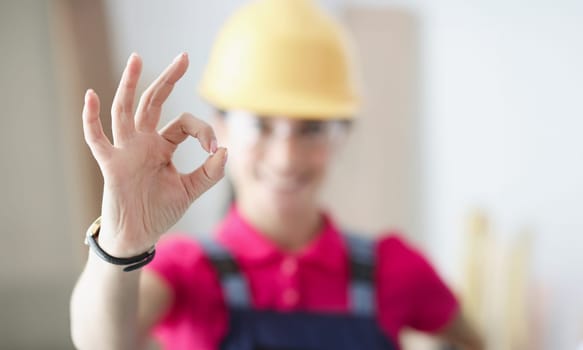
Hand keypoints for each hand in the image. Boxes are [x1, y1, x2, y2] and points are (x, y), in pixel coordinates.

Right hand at [82, 53, 226, 256]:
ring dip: (130, 85)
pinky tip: (92, 96)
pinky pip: (97, 139)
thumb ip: (209, 173)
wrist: (139, 235)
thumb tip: (225, 150)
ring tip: (137, 58)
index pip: (184, 123)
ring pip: (126, 110)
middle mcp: (144, 142)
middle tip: (183, 56)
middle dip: (168, 79)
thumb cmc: (161, 210)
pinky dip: (91, 118)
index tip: (214, 148)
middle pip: (154, 102)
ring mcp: (126, 150)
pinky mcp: (111, 164)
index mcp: (163, 146)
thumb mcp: (191, 190)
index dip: (202, 130)